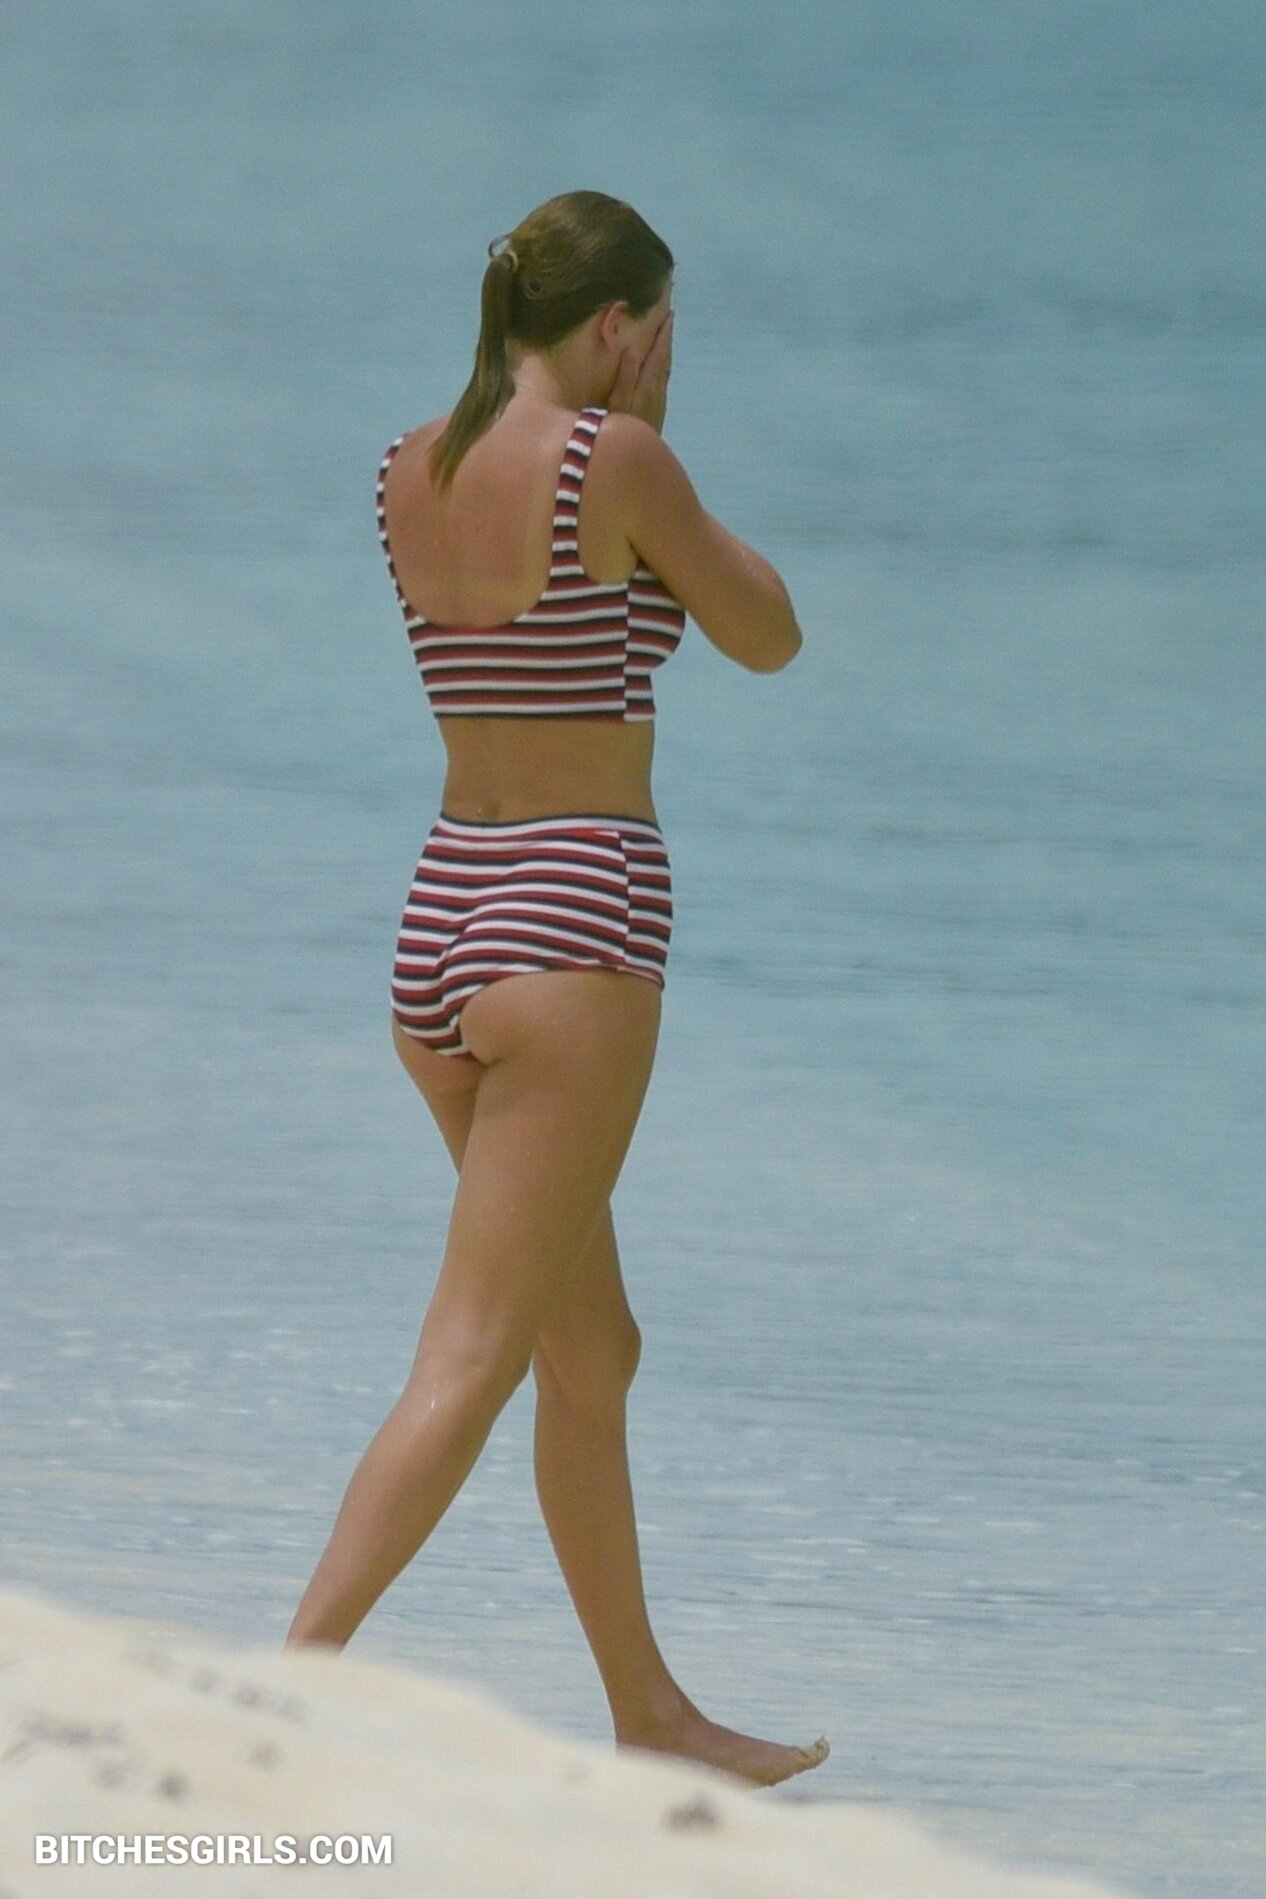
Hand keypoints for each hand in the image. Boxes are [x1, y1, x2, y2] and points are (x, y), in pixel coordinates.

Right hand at [606, 310, 672, 434]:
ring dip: (665, 353)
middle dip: (666, 340)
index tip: (668, 314)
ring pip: (665, 371)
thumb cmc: (617, 433)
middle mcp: (657, 392)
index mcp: (648, 386)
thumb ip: (625, 379)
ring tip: (664, 339)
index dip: (663, 335)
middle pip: (665, 360)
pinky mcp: (656, 413)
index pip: (658, 354)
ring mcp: (658, 404)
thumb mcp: (616, 406)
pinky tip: (657, 369)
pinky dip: (661, 368)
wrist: (632, 464)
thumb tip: (632, 350)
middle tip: (669, 319)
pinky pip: (661, 382)